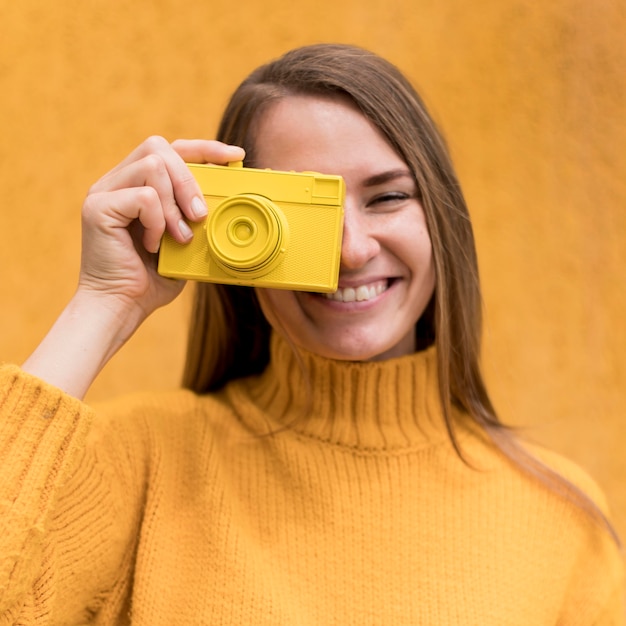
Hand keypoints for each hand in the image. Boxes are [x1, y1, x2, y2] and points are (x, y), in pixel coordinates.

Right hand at [80, 136, 244, 324]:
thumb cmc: (152, 280)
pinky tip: (152, 245)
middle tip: (200, 216)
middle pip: (159, 148)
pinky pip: (142, 196)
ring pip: (152, 165)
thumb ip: (198, 217)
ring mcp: (104, 192)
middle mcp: (117, 182)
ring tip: (178, 237)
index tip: (235, 156)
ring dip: (174, 204)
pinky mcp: (97, 207)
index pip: (171, 150)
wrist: (122, 308)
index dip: (204, 148)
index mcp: (137, 185)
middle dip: (189, 179)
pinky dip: (157, 221)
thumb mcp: (185, 242)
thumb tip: (231, 198)